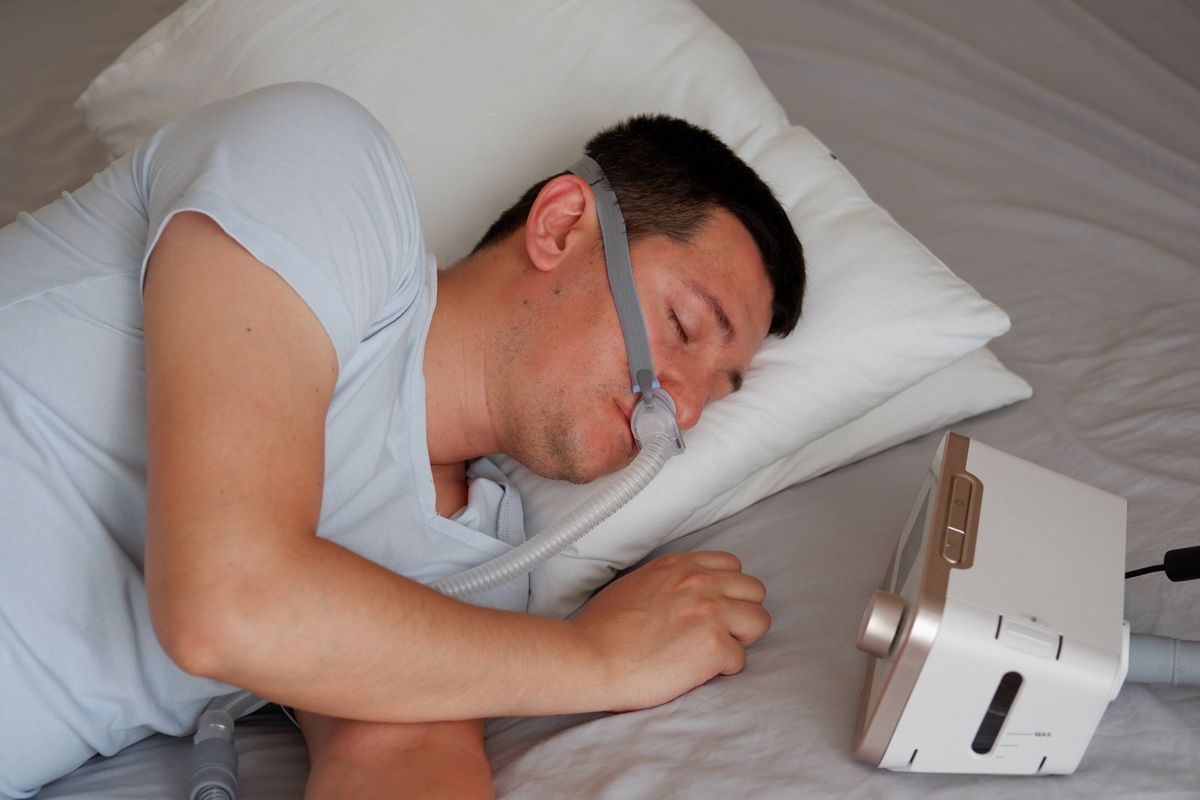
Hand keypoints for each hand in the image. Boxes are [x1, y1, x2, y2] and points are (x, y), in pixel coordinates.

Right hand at [570, 551, 770, 711]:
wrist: (589, 657)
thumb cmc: (602, 629)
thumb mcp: (636, 583)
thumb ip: (667, 581)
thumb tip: (680, 594)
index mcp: (679, 565)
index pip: (732, 564)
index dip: (727, 590)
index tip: (714, 608)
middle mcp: (699, 581)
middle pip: (754, 590)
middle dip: (741, 612)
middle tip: (718, 632)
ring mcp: (710, 612)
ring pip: (759, 621)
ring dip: (740, 639)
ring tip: (712, 652)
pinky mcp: (713, 645)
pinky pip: (741, 659)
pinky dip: (723, 670)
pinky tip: (696, 671)